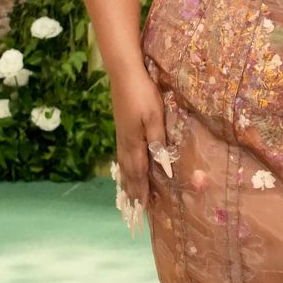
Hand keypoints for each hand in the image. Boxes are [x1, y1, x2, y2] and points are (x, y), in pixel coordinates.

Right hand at [113, 68, 168, 210]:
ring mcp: (121, 134)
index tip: (143, 207)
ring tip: (128, 194)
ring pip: (123, 163)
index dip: (141, 190)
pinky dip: (123, 167)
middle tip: (135, 208)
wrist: (124, 73)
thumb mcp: (154, 117)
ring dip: (127, 181)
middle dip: (132, 190)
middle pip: (128, 172)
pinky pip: (122, 154)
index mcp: (134, 142)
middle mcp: (125, 142)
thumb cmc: (143, 94)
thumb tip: (162, 166)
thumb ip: (158, 141)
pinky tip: (124, 167)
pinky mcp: (121, 127)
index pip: (138, 172)